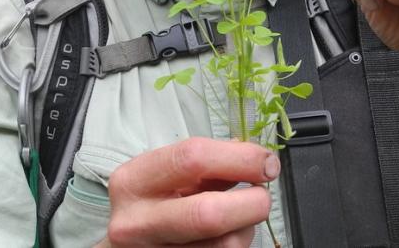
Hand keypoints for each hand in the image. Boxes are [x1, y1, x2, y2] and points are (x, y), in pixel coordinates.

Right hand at [97, 137, 278, 247]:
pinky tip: (227, 234)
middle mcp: (136, 223)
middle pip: (209, 214)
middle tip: (263, 196)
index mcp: (133, 181)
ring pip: (224, 245)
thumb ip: (207, 164)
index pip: (193, 159)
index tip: (266, 163)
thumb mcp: (165, 176)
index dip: (240, 158)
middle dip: (252, 202)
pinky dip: (237, 243)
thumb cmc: (150, 205)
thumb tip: (257, 159)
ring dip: (247, 228)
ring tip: (240, 217)